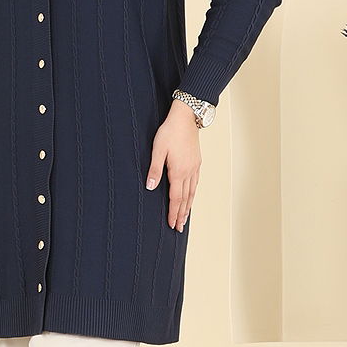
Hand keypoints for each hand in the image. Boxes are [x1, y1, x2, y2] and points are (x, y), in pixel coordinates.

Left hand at [145, 101, 201, 231]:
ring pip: (192, 192)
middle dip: (181, 215)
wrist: (186, 118)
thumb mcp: (158, 149)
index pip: (175, 198)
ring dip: (188, 207)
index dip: (173, 213)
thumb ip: (154, 169)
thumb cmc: (170, 131)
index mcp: (178, 171)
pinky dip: (193, 194)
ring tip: (185, 218)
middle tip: (179, 228)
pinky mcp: (196, 162)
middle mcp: (189, 172)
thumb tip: (150, 187)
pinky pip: (195, 183)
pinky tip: (191, 197)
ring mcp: (194, 168)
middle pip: (185, 199)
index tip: (172, 224)